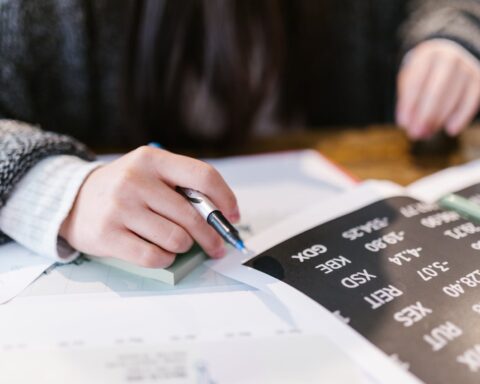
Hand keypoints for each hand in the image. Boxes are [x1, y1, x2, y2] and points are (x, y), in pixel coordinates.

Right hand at [59, 146, 239, 267]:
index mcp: (152, 160)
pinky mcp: (108, 235)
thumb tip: (220, 216)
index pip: (203, 176)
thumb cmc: (123, 189)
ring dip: (185, 247)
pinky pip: (154, 257)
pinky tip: (162, 253)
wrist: (71, 199)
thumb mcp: (149, 173)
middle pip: (192, 215)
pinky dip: (165, 259)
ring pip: (176, 239)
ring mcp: (120, 207)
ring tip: (179, 245)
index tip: (233, 215)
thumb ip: (181, 187)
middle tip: (217, 246)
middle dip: (211, 236)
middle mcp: (135, 180)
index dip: (225, 198)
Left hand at [396, 40, 479, 139]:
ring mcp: (466, 67)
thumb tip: (407, 124)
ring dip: (440, 118)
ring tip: (426, 134)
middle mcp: (449, 58)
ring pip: (454, 95)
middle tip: (415, 134)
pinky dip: (462, 116)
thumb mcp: (410, 82)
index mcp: (426, 56)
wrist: (448, 57)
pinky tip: (451, 130)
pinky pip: (472, 99)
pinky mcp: (478, 78)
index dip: (408, 105)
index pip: (416, 81)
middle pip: (437, 89)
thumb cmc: (423, 75)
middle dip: (425, 114)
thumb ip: (407, 101)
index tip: (403, 124)